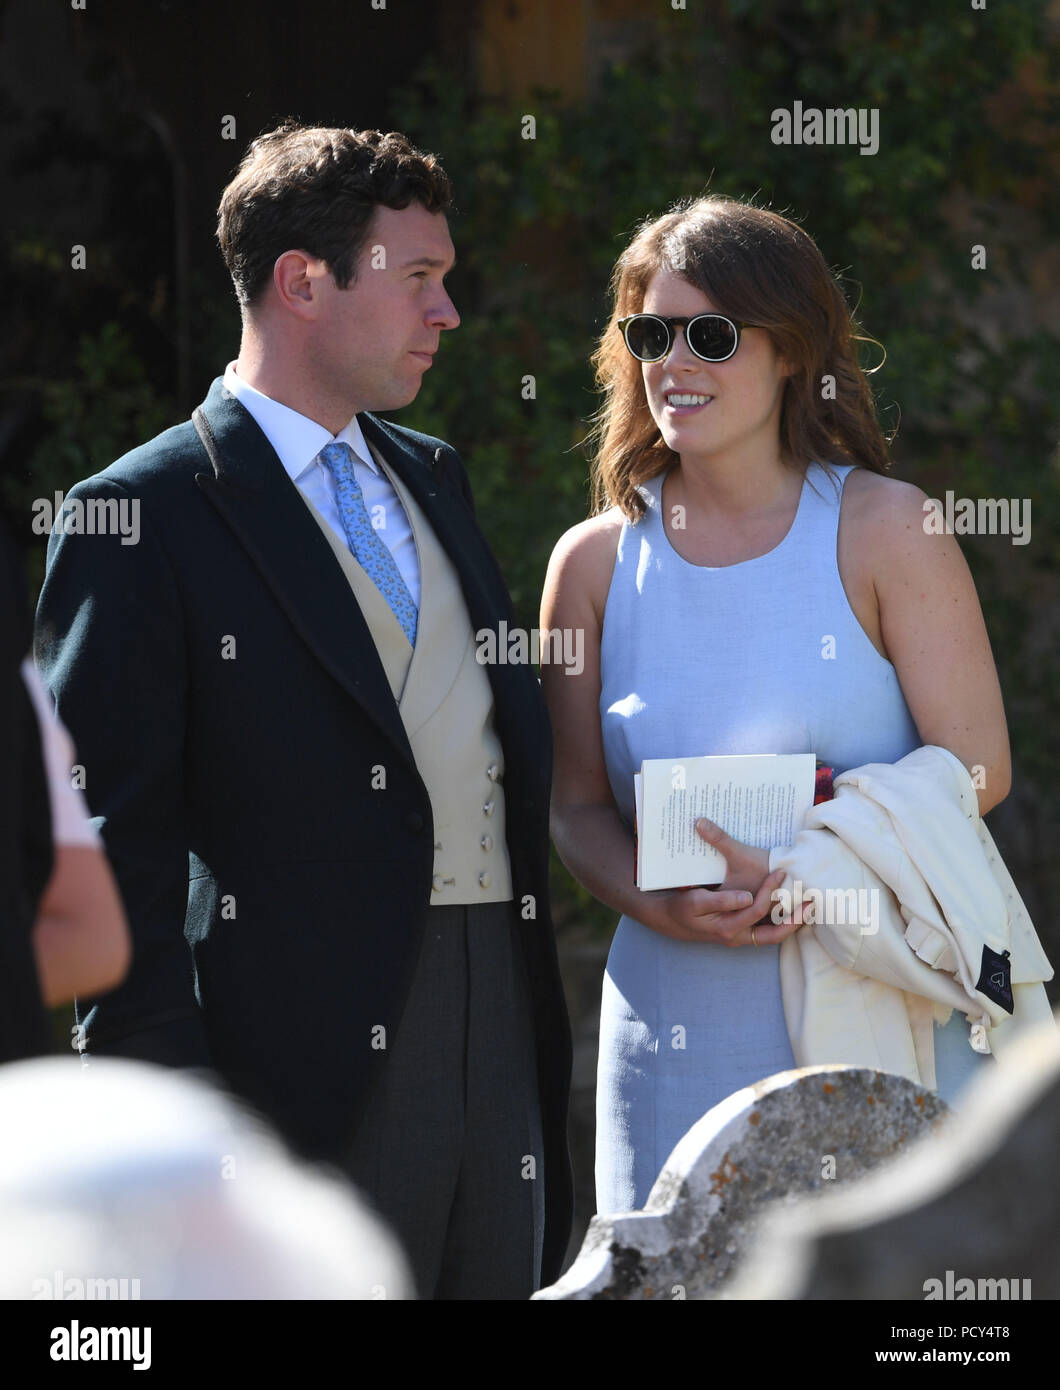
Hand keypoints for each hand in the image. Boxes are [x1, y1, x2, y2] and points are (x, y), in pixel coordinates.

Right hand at [644, 818, 808, 947]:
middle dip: (796, 921)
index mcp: (728, 927)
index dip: (770, 891)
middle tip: (813, 903)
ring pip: (774, 934)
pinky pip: (767, 930)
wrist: (671, 920)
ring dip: (792, 922)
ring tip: (809, 907)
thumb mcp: (696, 901)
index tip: (780, 872)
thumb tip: (746, 898)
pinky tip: (791, 908)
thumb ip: (721, 900)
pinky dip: (781, 921)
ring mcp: (741, 936)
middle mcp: (738, 936)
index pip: (757, 910)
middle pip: (775, 935)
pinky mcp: (742, 931)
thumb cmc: (682, 908)